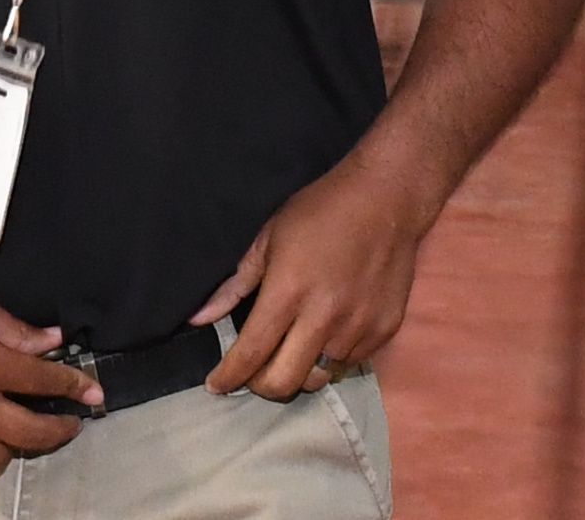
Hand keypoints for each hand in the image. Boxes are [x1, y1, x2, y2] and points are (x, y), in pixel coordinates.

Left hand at [193, 159, 428, 401]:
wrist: (386, 198)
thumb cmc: (321, 211)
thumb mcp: (269, 237)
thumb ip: (234, 285)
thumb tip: (197, 319)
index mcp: (288, 291)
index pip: (251, 353)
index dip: (229, 377)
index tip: (216, 386)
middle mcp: (324, 316)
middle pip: (284, 382)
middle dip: (261, 386)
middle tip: (255, 371)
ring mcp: (358, 326)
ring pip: (319, 378)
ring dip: (300, 371)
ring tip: (294, 350)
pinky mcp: (384, 329)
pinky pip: (350, 364)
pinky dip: (332, 358)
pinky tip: (327, 335)